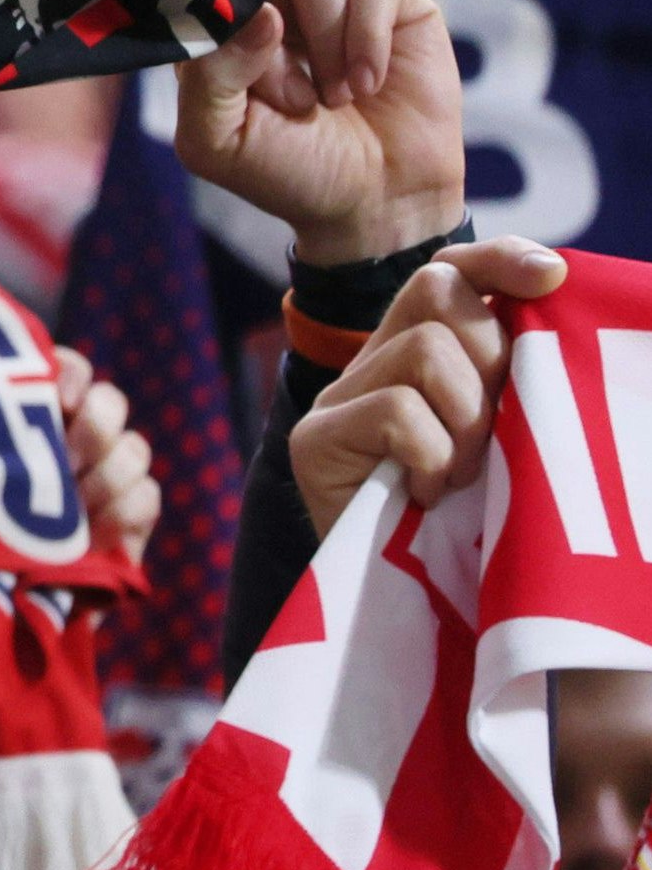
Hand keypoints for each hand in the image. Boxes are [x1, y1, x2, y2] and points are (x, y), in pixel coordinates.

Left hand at [51, 345, 158, 566]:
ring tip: (73, 511)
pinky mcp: (134, 514)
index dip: (71, 375)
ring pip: (134, 449)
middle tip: (64, 463)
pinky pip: (148, 497)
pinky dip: (121, 515)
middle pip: (110, 402)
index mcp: (38, 415)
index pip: (67, 369)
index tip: (60, 400)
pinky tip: (90, 537)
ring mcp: (111, 473)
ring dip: (105, 479)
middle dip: (94, 428)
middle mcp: (80, 435)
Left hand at [173, 0, 463, 265]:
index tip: (243, 52)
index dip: (217, 1)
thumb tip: (258, 16)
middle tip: (295, 101)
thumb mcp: (217, 140)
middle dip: (272, 30)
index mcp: (218, 31)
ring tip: (337, 97)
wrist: (376, 201)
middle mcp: (272, 5)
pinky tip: (369, 83)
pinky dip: (369, 33)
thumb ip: (209, 76)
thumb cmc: (287, 170)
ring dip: (325, 34)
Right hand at [292, 239, 565, 526]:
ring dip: (467, 419)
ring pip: (423, 351)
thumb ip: (518, 378)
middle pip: (436, 289)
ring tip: (460, 474)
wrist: (418, 611)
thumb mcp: (514, 438)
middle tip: (495, 428)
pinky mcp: (312, 442)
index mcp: (421, 354)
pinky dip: (433, 456)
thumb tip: (556, 296)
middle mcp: (370, 365)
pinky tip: (426, 495)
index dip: (498, 257)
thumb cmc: (477, 527)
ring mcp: (334, 402)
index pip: (450, 269)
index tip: (553, 277)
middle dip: (491, 353)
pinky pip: (399, 412)